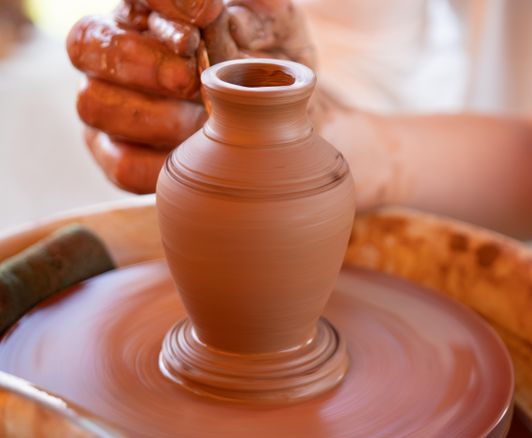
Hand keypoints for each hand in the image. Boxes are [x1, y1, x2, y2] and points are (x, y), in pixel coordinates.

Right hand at [67, 0, 314, 193]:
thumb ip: (257, 6)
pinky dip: (157, 163)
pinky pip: (121, 163)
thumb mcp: (276, 27)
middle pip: (86, 45)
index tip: (208, 13)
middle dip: (143, 62)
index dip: (161, 2)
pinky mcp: (120, 157)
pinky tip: (188, 153)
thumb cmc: (269, 66)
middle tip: (190, 78)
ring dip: (152, 115)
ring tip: (199, 121)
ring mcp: (110, 106)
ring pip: (93, 104)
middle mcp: (116, 55)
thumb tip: (223, 9)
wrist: (281, 125)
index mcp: (148, 13)